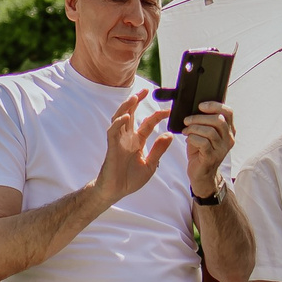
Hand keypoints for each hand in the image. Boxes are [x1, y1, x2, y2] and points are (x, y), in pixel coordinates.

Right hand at [94, 88, 172, 202]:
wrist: (116, 191)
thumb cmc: (130, 179)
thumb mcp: (151, 165)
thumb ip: (159, 150)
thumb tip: (169, 135)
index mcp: (137, 141)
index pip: (147, 123)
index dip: (157, 115)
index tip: (169, 110)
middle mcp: (127, 138)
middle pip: (131, 114)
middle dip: (136, 101)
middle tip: (146, 90)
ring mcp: (118, 141)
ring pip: (120, 118)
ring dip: (126, 107)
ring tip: (134, 98)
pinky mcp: (111, 147)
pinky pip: (113, 132)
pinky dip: (118, 123)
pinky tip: (125, 117)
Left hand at [180, 99, 234, 195]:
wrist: (201, 173)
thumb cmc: (201, 150)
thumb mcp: (205, 133)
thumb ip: (205, 121)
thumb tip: (196, 107)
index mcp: (228, 130)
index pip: (228, 112)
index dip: (214, 105)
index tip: (200, 105)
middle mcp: (228, 139)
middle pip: (218, 120)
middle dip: (199, 117)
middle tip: (187, 120)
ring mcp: (222, 149)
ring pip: (210, 131)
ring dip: (193, 128)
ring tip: (186, 130)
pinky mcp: (212, 157)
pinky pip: (203, 142)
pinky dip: (192, 138)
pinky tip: (188, 139)